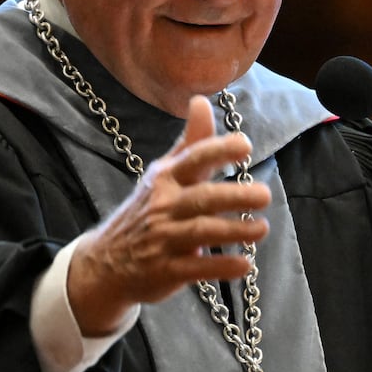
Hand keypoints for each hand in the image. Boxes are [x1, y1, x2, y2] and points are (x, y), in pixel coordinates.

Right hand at [67, 95, 271, 334]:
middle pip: (202, 198)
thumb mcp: (164, 174)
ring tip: (262, 228)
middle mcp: (163, 206)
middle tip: (265, 195)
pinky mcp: (166, 270)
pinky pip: (196, 268)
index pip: (193, 159)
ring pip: (202, 232)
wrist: (106, 262)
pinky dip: (221, 267)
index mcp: (166, 179)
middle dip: (234, 195)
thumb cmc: (146, 211)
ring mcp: (163, 239)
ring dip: (234, 230)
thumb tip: (202, 100)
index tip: (245, 146)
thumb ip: (191, 142)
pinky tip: (244, 265)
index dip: (218, 150)